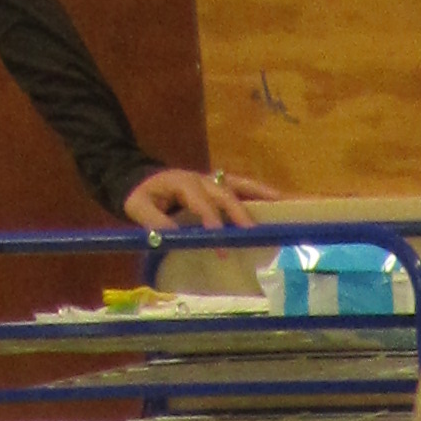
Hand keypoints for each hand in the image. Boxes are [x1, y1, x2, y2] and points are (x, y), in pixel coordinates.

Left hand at [122, 166, 274, 229]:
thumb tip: (173, 238)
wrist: (140, 179)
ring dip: (260, 194)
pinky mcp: (218, 186)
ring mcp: (211, 181)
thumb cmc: (141, 196)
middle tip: (251, 233)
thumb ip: (155, 222)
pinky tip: (279, 199)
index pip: (199, 201)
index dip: (211, 219)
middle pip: (223, 193)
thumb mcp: (139, 209)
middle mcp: (200, 179)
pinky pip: (241, 187)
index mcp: (181, 182)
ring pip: (238, 186)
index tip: (220, 242)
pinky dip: (260, 192)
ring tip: (282, 203)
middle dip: (238, 212)